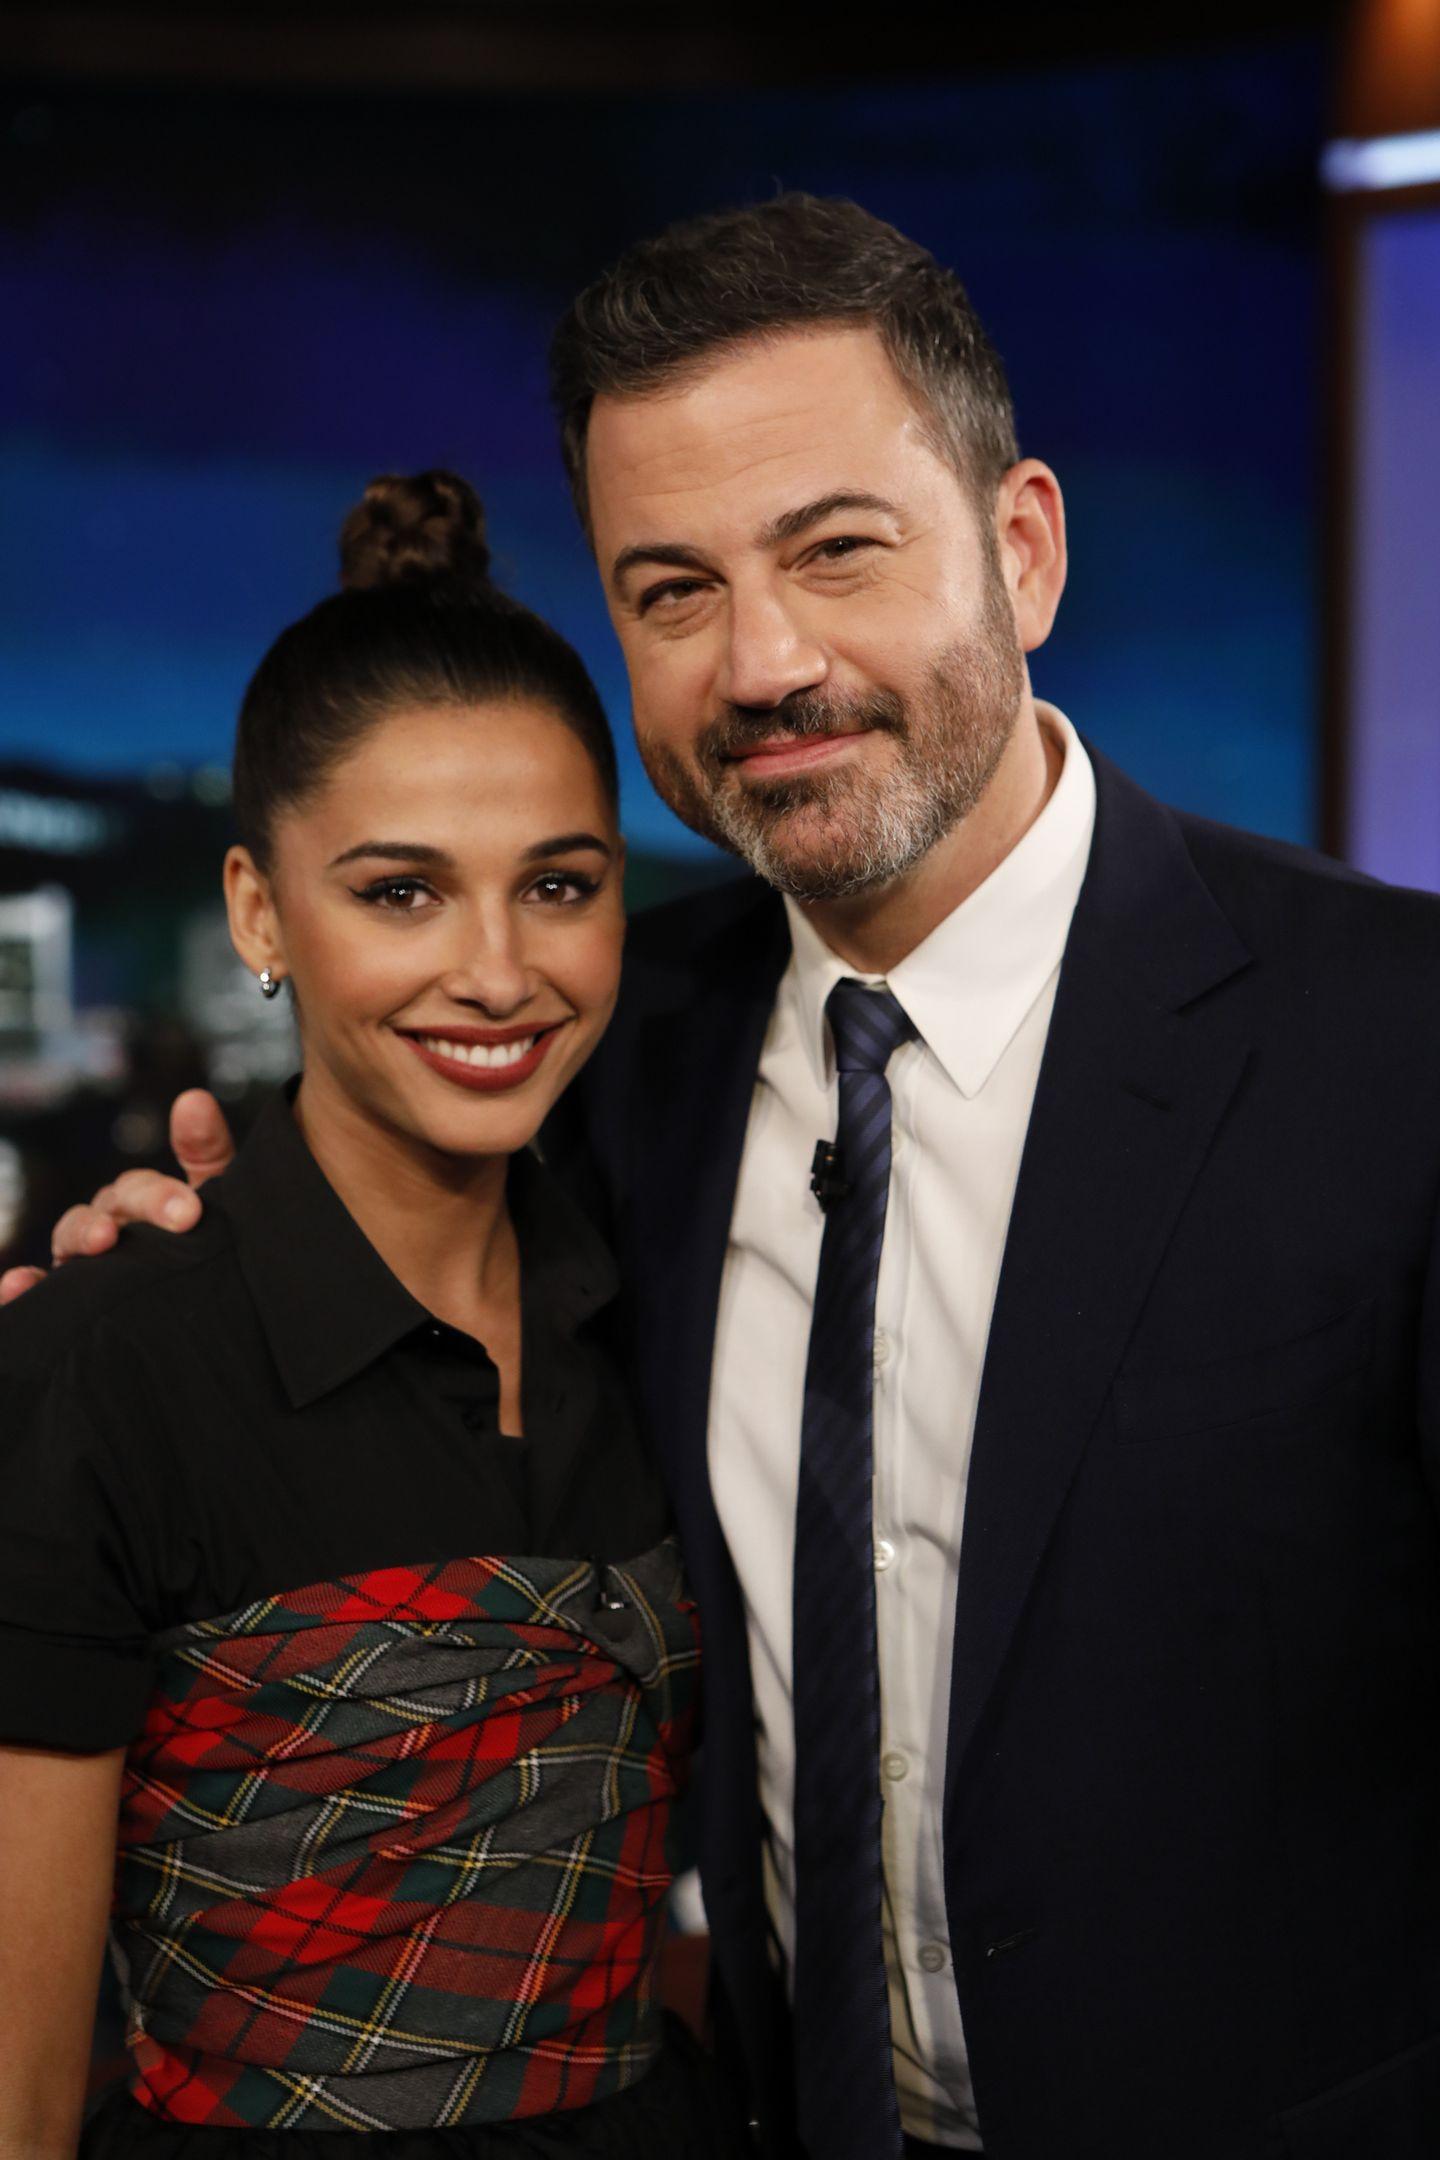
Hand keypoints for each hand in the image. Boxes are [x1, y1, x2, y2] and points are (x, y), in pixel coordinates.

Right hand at [0, 1089, 236, 1302]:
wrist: (208, 1319)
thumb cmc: (205, 1244)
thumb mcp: (218, 1202)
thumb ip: (207, 1152)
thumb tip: (194, 1098)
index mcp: (139, 1202)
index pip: (141, 1187)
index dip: (162, 1194)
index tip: (190, 1211)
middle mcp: (107, 1225)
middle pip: (110, 1206)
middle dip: (140, 1208)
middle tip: (178, 1221)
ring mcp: (83, 1261)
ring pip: (71, 1237)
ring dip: (83, 1234)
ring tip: (103, 1239)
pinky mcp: (65, 1298)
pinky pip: (38, 1290)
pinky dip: (21, 1286)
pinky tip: (16, 1284)